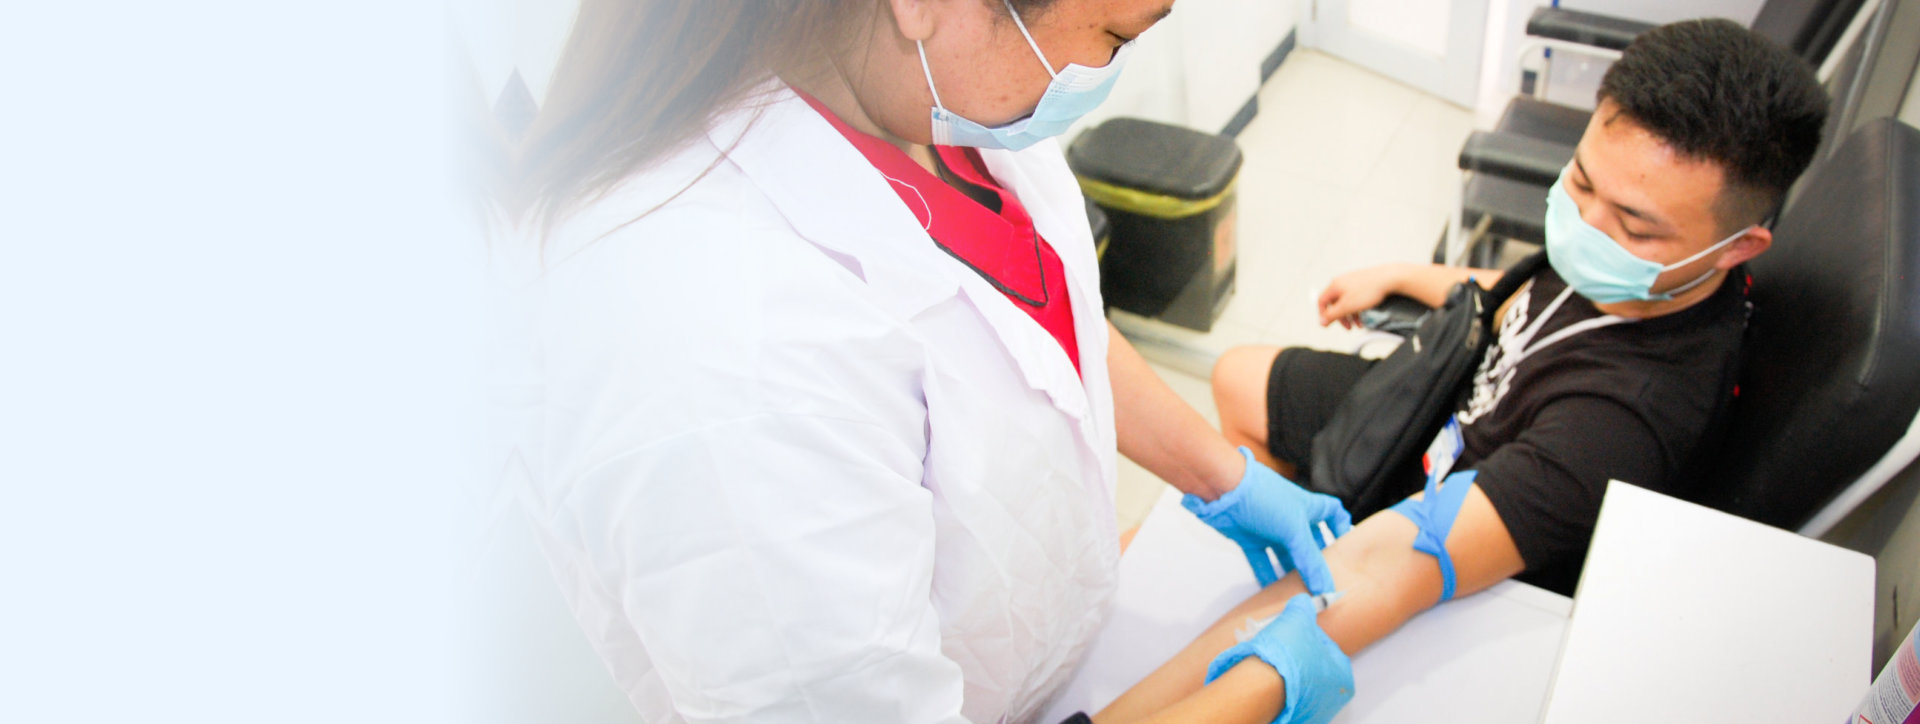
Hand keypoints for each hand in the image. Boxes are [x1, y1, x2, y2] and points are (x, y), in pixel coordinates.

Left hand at [1183, 447, 1352, 592]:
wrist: (1220, 488)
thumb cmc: (1262, 497)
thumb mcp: (1294, 531)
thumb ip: (1310, 561)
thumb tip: (1325, 589)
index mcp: (1307, 508)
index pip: (1332, 513)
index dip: (1340, 528)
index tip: (1345, 549)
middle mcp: (1290, 517)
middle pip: (1308, 542)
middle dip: (1314, 561)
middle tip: (1322, 584)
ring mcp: (1269, 527)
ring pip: (1284, 555)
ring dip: (1290, 573)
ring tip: (1299, 595)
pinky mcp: (1248, 537)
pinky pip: (1260, 560)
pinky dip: (1265, 575)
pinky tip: (1270, 593)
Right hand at [1206, 594, 1353, 723]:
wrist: (1262, 687)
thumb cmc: (1286, 655)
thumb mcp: (1297, 618)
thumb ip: (1303, 607)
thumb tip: (1303, 602)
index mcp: (1343, 675)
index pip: (1326, 646)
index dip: (1306, 635)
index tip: (1291, 631)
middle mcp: (1332, 698)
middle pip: (1312, 666)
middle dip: (1296, 654)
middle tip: (1279, 645)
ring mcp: (1313, 711)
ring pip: (1298, 682)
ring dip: (1285, 671)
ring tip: (1270, 660)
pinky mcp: (1294, 718)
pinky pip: (1285, 697)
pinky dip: (1277, 688)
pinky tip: (1265, 679)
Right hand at [1316, 264, 1404, 328]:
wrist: (1390, 278)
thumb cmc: (1370, 289)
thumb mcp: (1347, 306)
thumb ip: (1332, 315)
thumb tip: (1321, 321)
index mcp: (1335, 285)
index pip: (1321, 301)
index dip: (1324, 314)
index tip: (1329, 323)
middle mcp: (1342, 281)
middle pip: (1335, 303)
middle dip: (1341, 317)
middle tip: (1348, 326)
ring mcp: (1352, 281)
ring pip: (1346, 301)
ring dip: (1351, 315)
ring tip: (1359, 323)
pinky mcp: (1362, 282)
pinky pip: (1355, 297)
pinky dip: (1358, 307)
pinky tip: (1364, 313)